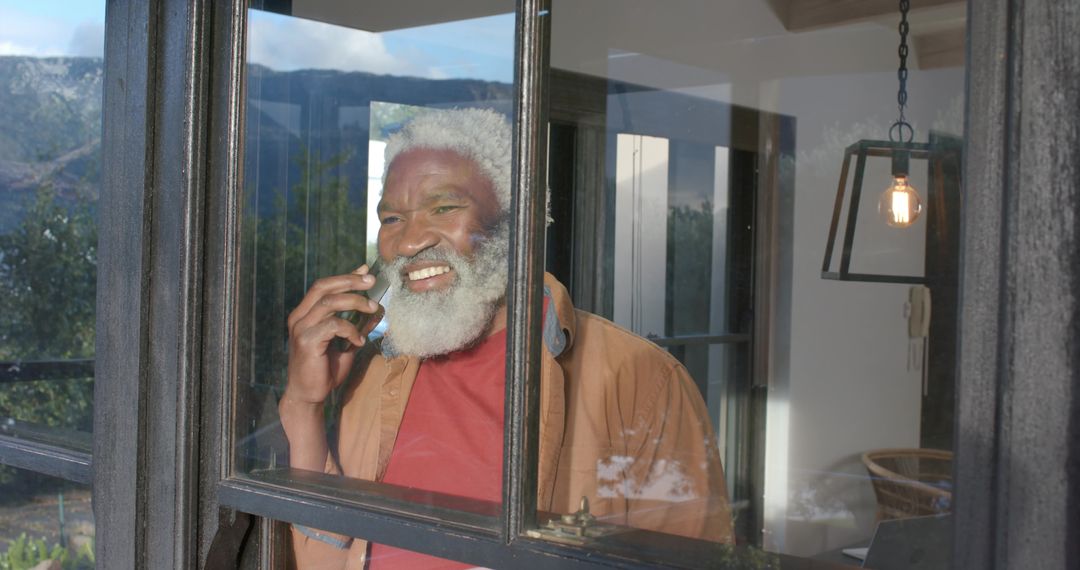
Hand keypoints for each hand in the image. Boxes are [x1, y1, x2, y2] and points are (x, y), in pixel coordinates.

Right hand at [284, 264, 383, 406]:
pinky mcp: (306, 341)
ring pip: (328, 303)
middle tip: (372, 281)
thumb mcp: (346, 343)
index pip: (323, 286)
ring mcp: (301, 328)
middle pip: (323, 287)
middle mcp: (299, 317)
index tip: (366, 271)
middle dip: (350, 281)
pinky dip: (350, 329)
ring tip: (373, 308)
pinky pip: (332, 325)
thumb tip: (376, 308)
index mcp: (305, 314)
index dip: (345, 276)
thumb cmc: (325, 370)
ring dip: (355, 302)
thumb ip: (357, 324)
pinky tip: (359, 340)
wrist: (310, 395)